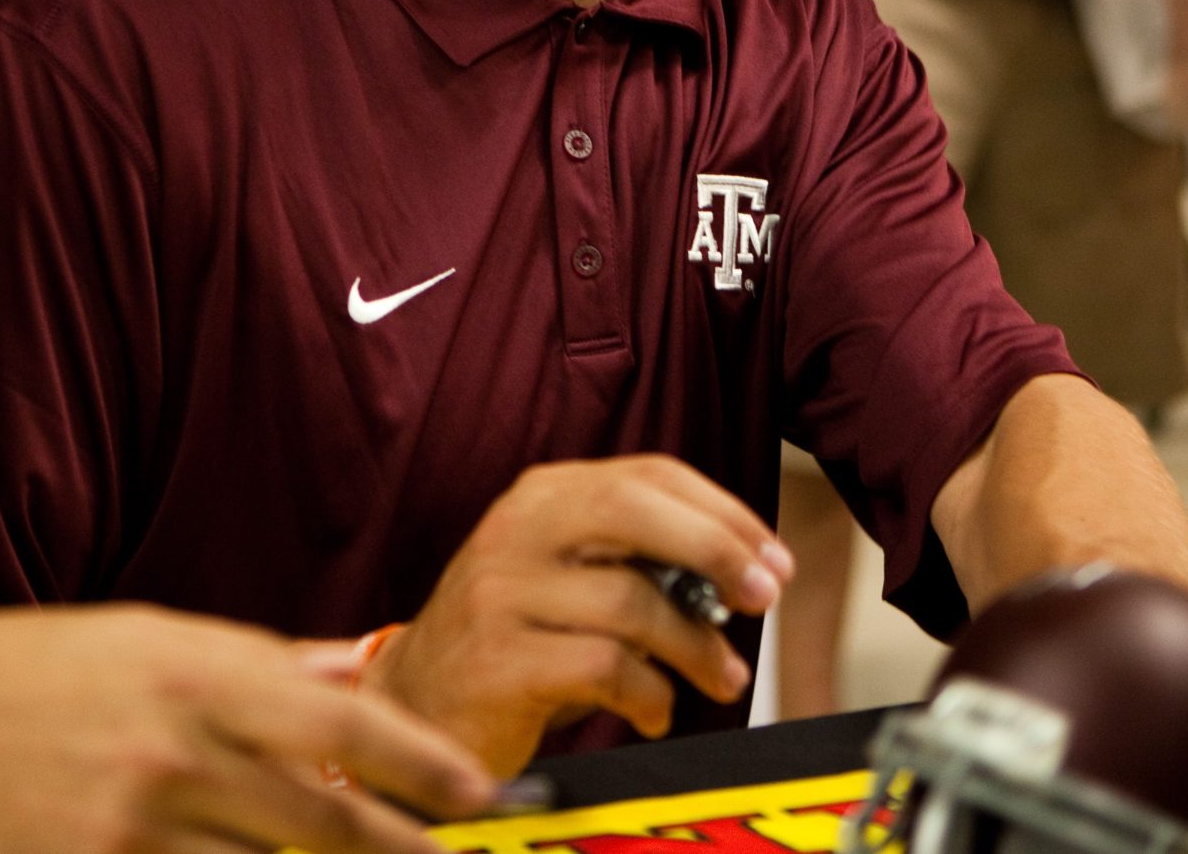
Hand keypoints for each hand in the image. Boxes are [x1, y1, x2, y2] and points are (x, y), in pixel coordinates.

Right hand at [0, 603, 493, 853]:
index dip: (419, 761)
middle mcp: (174, 753)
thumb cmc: (14, 679)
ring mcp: (129, 829)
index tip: (475, 788)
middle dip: (398, 850)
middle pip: (319, 821)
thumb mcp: (139, 639)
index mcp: (193, 677)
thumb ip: (251, 662)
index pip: (340, 723)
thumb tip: (344, 668)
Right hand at [367, 456, 793, 773]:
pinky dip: (649, 695)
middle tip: (764, 597)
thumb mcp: (569, 579)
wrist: (414, 705)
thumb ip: (637, 560)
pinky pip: (604, 667)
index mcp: (543, 495)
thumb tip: (741, 574)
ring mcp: (500, 592)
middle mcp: (516, 529)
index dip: (723, 513)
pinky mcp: (497, 661)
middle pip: (634, 510)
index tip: (773, 559)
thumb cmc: (516, 639)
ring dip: (696, 648)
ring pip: (631, 602)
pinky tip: (654, 712)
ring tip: (721, 679)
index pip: (648, 474)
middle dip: (717, 549)